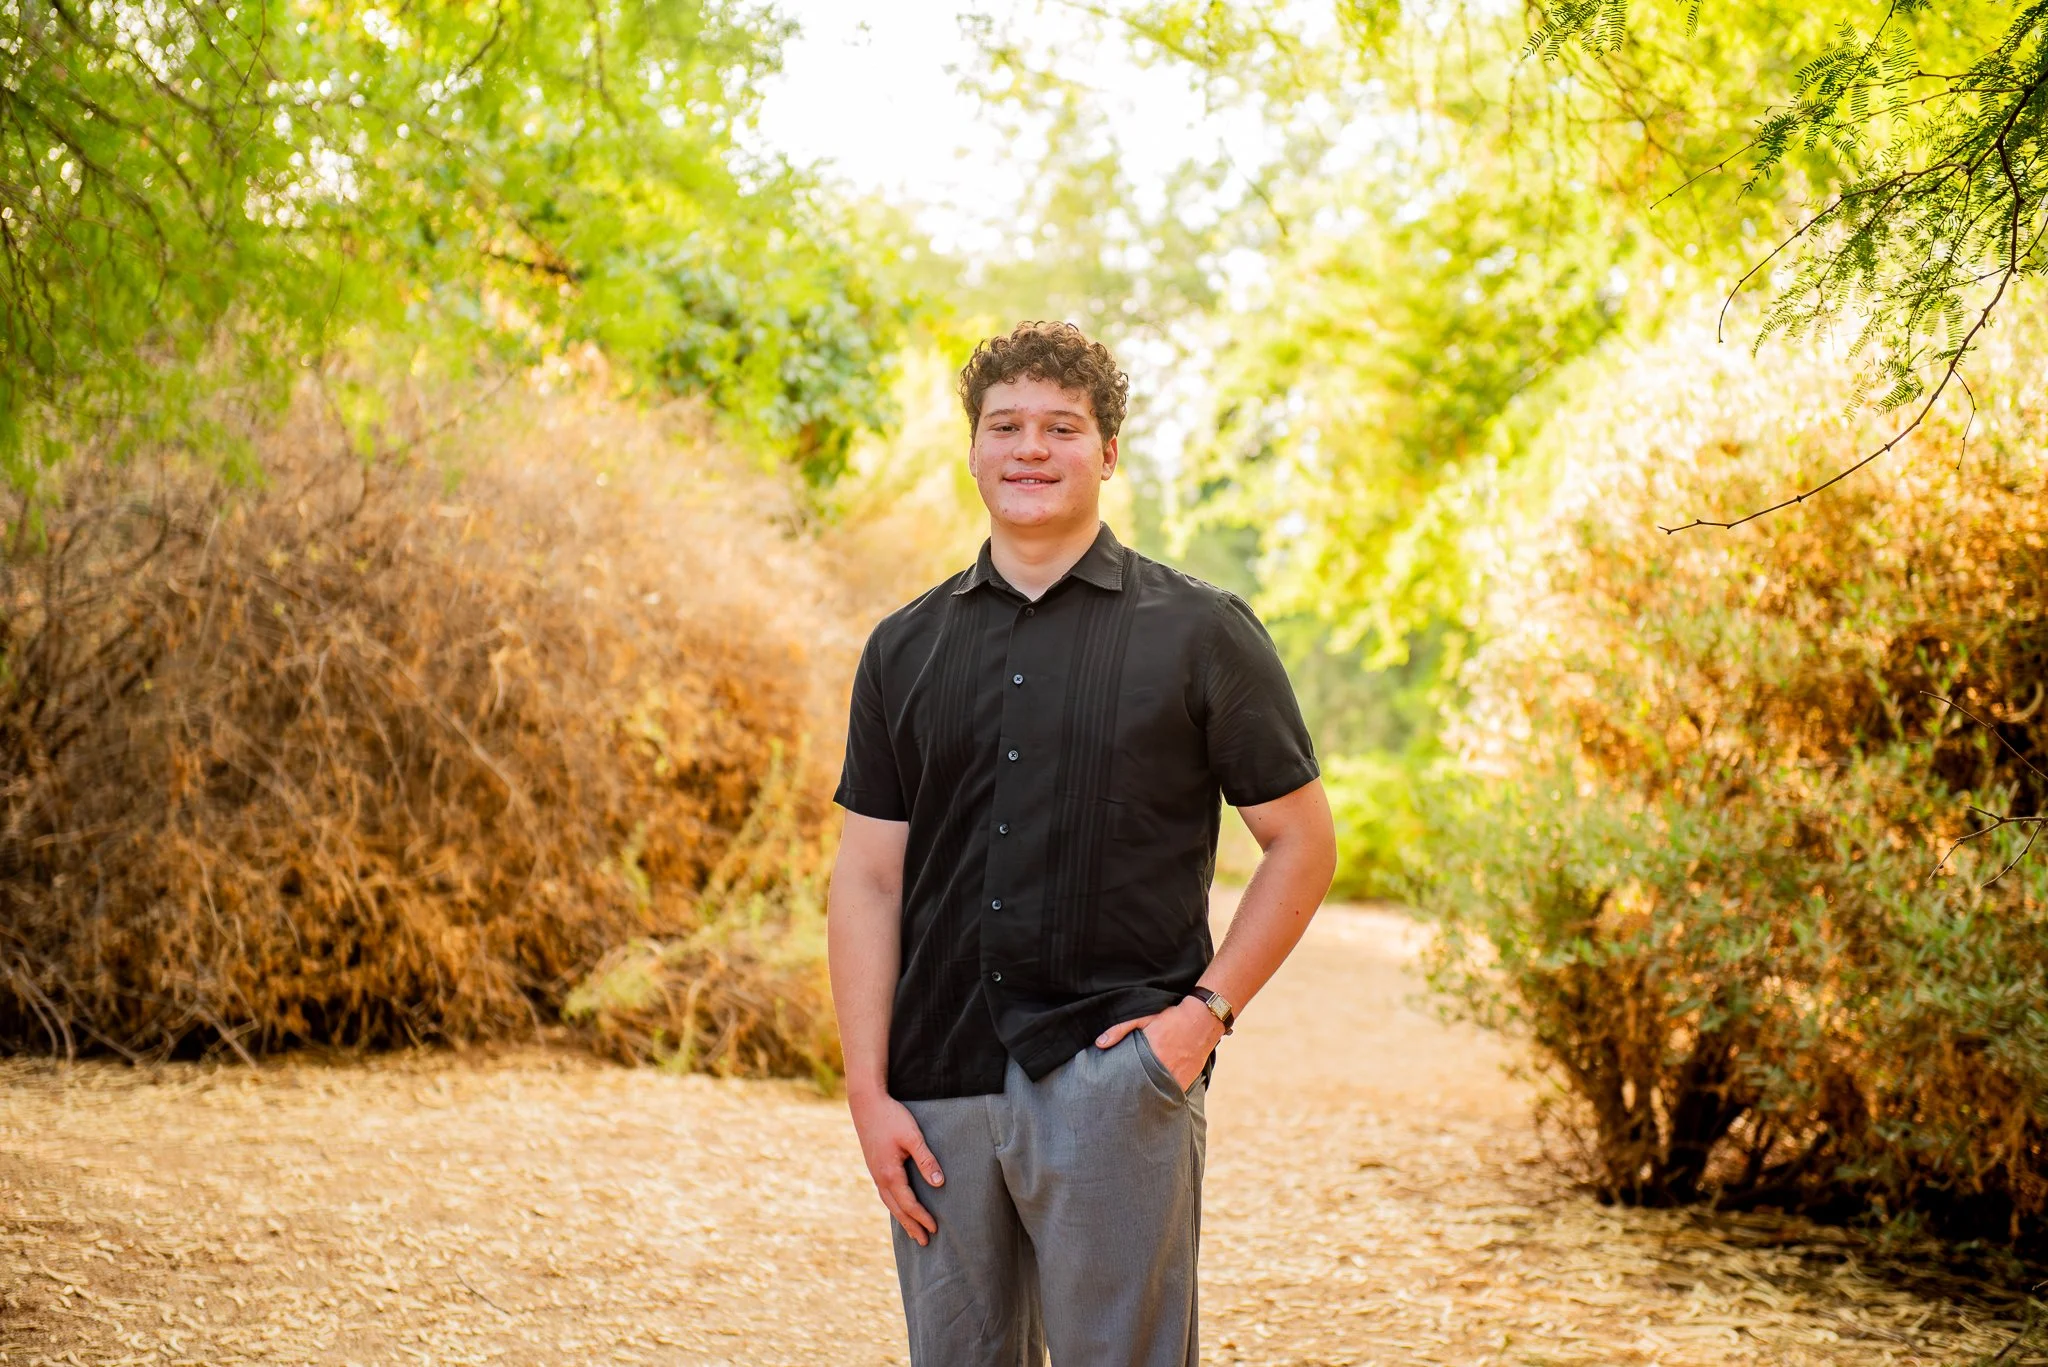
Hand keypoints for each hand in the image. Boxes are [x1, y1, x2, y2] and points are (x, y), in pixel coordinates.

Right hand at [848, 1089, 943, 1245]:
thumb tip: (939, 1184)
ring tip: (912, 1230)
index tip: (935, 1228)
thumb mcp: (913, 1137)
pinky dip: (894, 1204)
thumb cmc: (891, 1117)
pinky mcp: (874, 1166)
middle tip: (924, 1242)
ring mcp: (874, 1173)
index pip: (909, 1203)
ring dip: (901, 1218)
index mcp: (890, 1173)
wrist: (866, 1104)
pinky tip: (899, 1205)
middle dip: (911, 1226)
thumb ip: (926, 1160)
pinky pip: (885, 1193)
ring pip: (889, 1202)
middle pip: (897, 1209)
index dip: (922, 1217)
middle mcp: (880, 1178)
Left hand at [1095, 997, 1226, 1091]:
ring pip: (1160, 1094)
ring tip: (1139, 1105)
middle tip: (1124, 1104)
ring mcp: (1178, 1076)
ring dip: (1151, 1096)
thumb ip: (1120, 1030)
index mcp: (1151, 1054)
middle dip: (1135, 1095)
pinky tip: (1159, 1099)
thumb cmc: (1171, 1017)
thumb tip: (1099, 1043)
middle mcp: (1165, 1068)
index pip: (1132, 1078)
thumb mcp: (1143, 1018)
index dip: (1123, 1086)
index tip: (1114, 1092)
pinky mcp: (1189, 1079)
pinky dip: (1167, 1096)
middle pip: (1145, 1089)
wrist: (1202, 1019)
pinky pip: (1175, 1093)